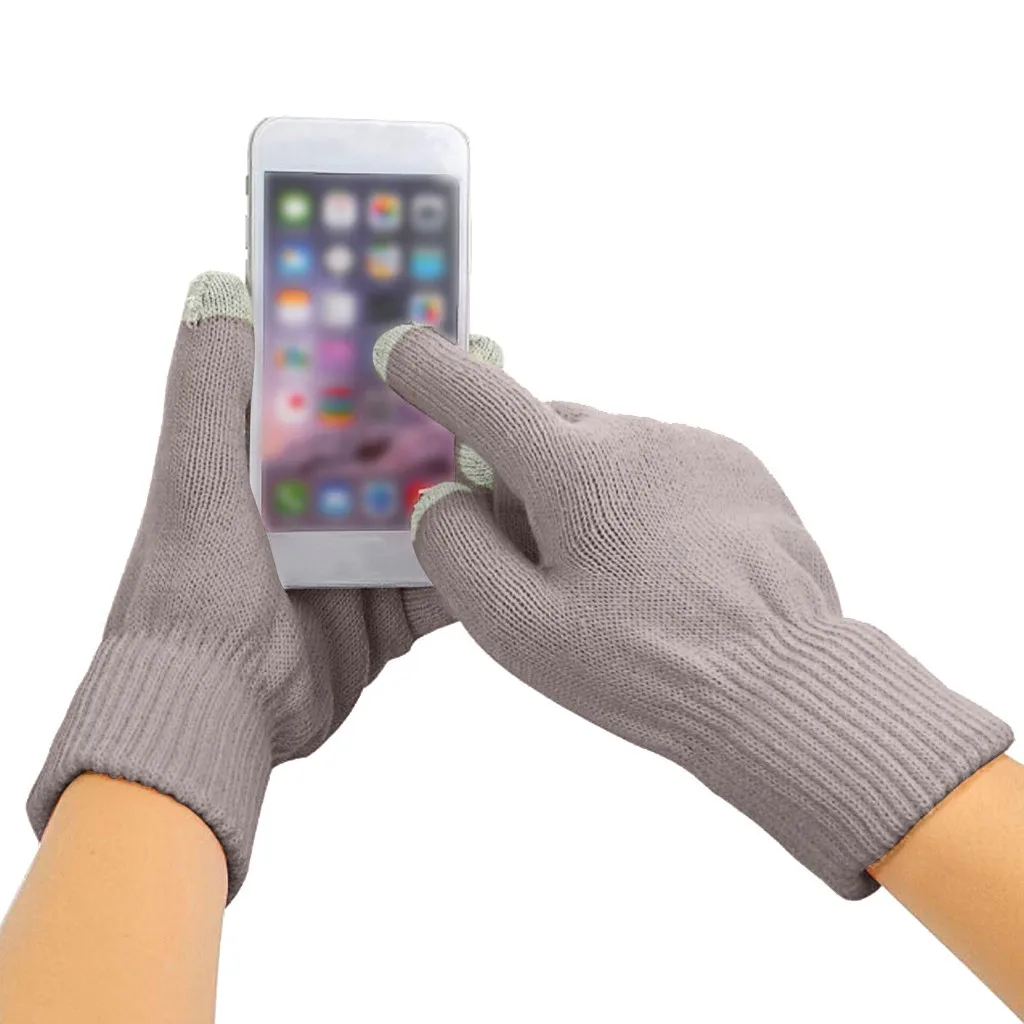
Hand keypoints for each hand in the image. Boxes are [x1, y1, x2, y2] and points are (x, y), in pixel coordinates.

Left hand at [27, 274, 494, 900]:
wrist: (212, 721)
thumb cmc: (188, 600)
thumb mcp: (192, 484)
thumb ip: (209, 390)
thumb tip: (227, 286)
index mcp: (268, 469)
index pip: (333, 393)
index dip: (378, 355)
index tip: (427, 311)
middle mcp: (314, 511)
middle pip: (392, 450)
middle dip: (442, 417)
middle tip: (498, 376)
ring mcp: (353, 565)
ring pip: (429, 512)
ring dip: (470, 488)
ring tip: (524, 451)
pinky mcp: (382, 618)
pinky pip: (443, 582)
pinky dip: (478, 563)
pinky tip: (516, 537)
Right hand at [373, 323, 1012, 898]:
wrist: (779, 685)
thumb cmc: (643, 666)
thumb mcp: (520, 628)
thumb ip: (457, 552)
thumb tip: (444, 500)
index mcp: (574, 469)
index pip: (481, 397)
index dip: (432, 371)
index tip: (403, 347)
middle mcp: (634, 435)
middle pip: (542, 435)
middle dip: (524, 482)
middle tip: (542, 564)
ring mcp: (692, 445)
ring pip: (604, 452)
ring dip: (588, 496)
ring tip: (620, 582)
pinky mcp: (736, 466)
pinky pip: (661, 465)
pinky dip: (643, 500)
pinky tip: (666, 567)